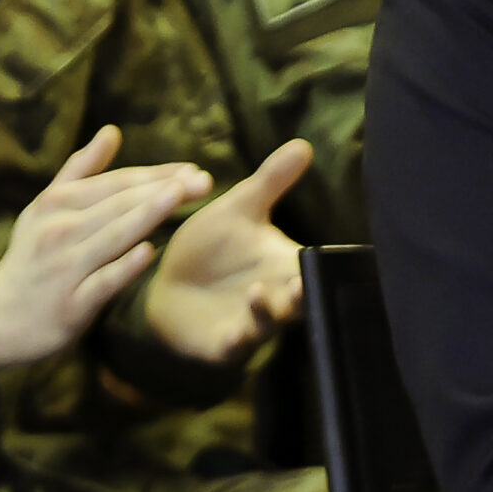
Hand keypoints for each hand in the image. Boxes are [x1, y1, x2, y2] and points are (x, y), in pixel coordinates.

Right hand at [0, 126, 209, 377]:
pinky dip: (123, 267)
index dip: (155, 174)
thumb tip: (112, 130)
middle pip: (119, 204)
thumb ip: (82, 170)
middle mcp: (59, 230)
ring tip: (179, 195)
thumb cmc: (32, 257)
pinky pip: (101, 282)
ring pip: (111, 236)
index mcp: (56, 204)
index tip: (193, 168)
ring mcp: (64, 268)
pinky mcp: (70, 304)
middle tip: (203, 180)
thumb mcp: (47, 208)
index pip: (116, 183)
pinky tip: (149, 252)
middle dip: (162, 189)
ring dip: (146, 214)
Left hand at [143, 139, 311, 361]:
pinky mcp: (220, 344)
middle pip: (300, 302)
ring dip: (266, 312)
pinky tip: (233, 331)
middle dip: (303, 295)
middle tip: (303, 283)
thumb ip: (271, 181)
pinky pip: (233, 346)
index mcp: (283, 265)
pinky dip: (236, 339)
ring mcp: (249, 324)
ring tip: (257, 292)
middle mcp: (274, 297)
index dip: (323, 267)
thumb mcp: (239, 209)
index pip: (313, 268)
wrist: (165, 284)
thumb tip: (303, 144)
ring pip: (268, 324)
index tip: (327, 258)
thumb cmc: (209, 247)